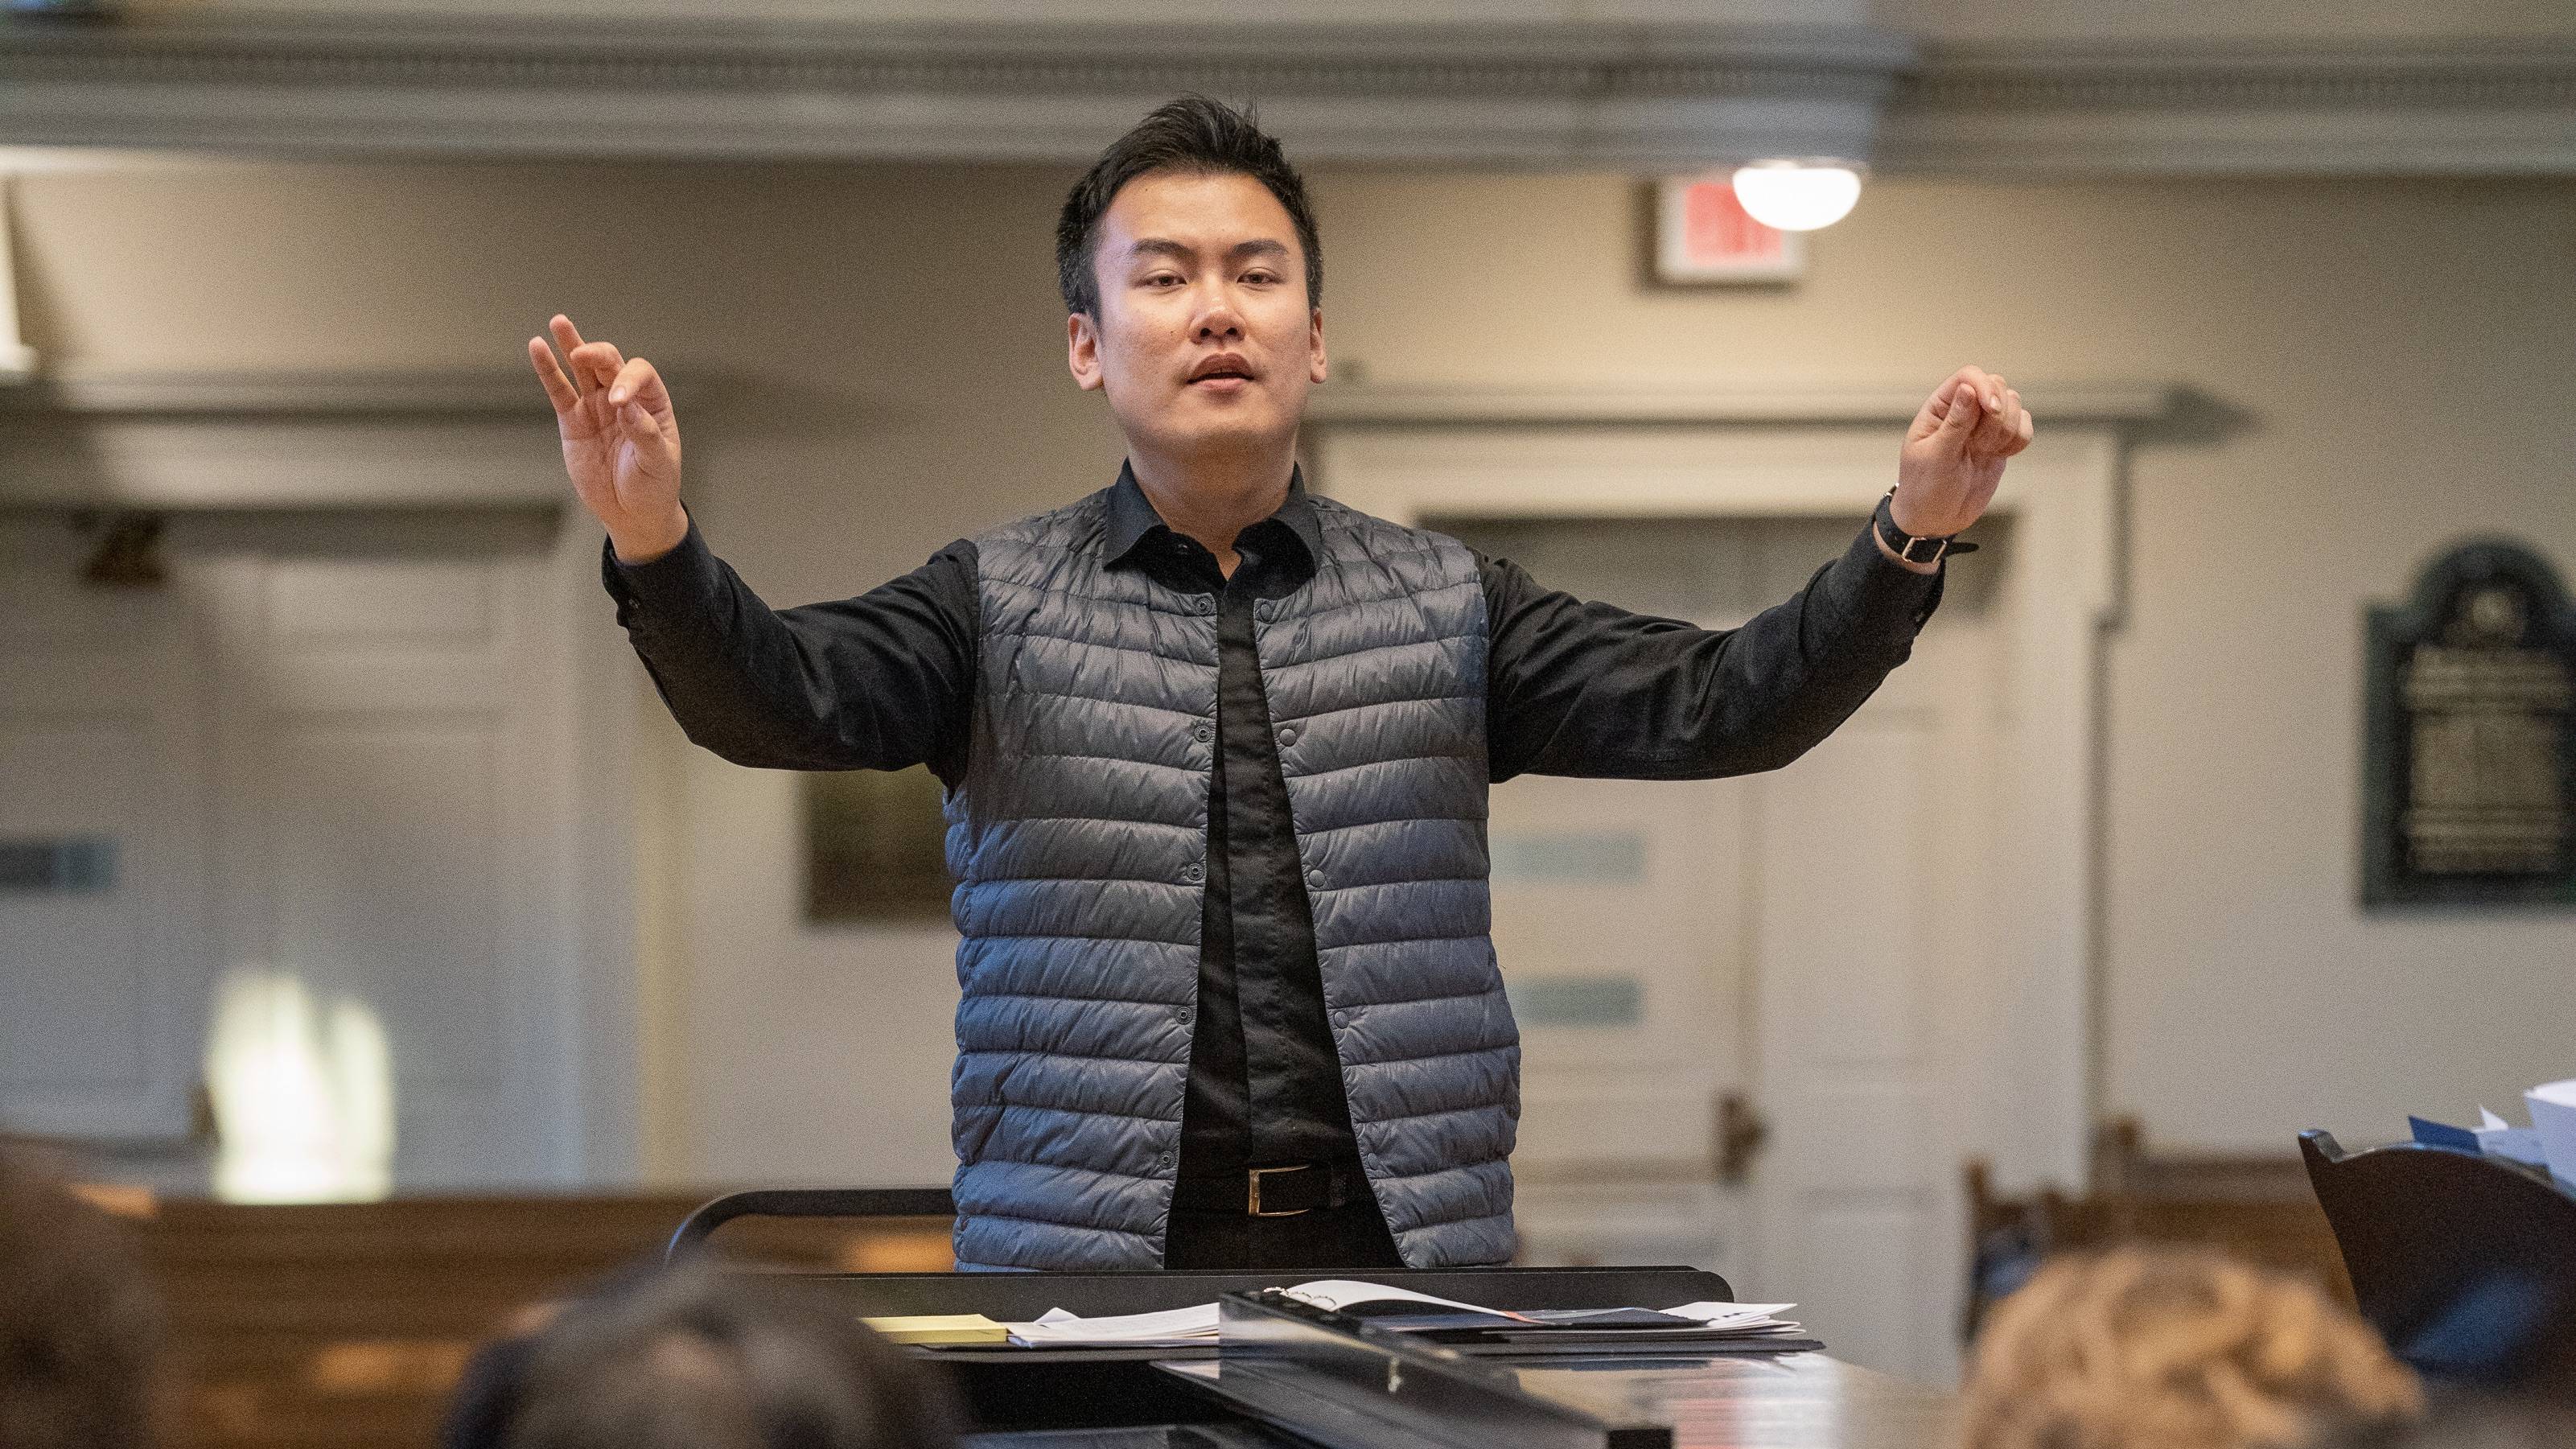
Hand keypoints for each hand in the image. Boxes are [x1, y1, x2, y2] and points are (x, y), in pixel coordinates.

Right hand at [529, 314, 686, 562]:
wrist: (631, 513)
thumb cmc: (653, 486)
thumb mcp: (658, 463)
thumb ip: (644, 434)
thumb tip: (627, 408)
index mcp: (652, 403)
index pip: (639, 374)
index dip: (628, 381)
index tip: (619, 404)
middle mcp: (624, 398)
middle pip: (610, 363)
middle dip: (597, 355)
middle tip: (582, 354)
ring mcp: (596, 407)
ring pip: (583, 369)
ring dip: (571, 344)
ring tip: (558, 322)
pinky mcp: (573, 421)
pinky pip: (559, 391)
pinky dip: (548, 371)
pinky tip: (537, 347)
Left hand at [1892, 365, 2033, 539]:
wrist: (1936, 519)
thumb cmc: (1925, 488)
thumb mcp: (1935, 457)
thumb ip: (1955, 423)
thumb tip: (1968, 389)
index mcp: (1939, 408)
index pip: (1969, 376)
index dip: (1985, 387)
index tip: (1992, 411)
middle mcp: (1963, 410)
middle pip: (1997, 386)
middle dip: (1997, 415)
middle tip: (1979, 445)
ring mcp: (1984, 425)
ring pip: (2014, 404)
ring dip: (2006, 430)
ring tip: (1984, 453)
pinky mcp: (2000, 441)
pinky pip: (2024, 426)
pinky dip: (2019, 440)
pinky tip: (1999, 456)